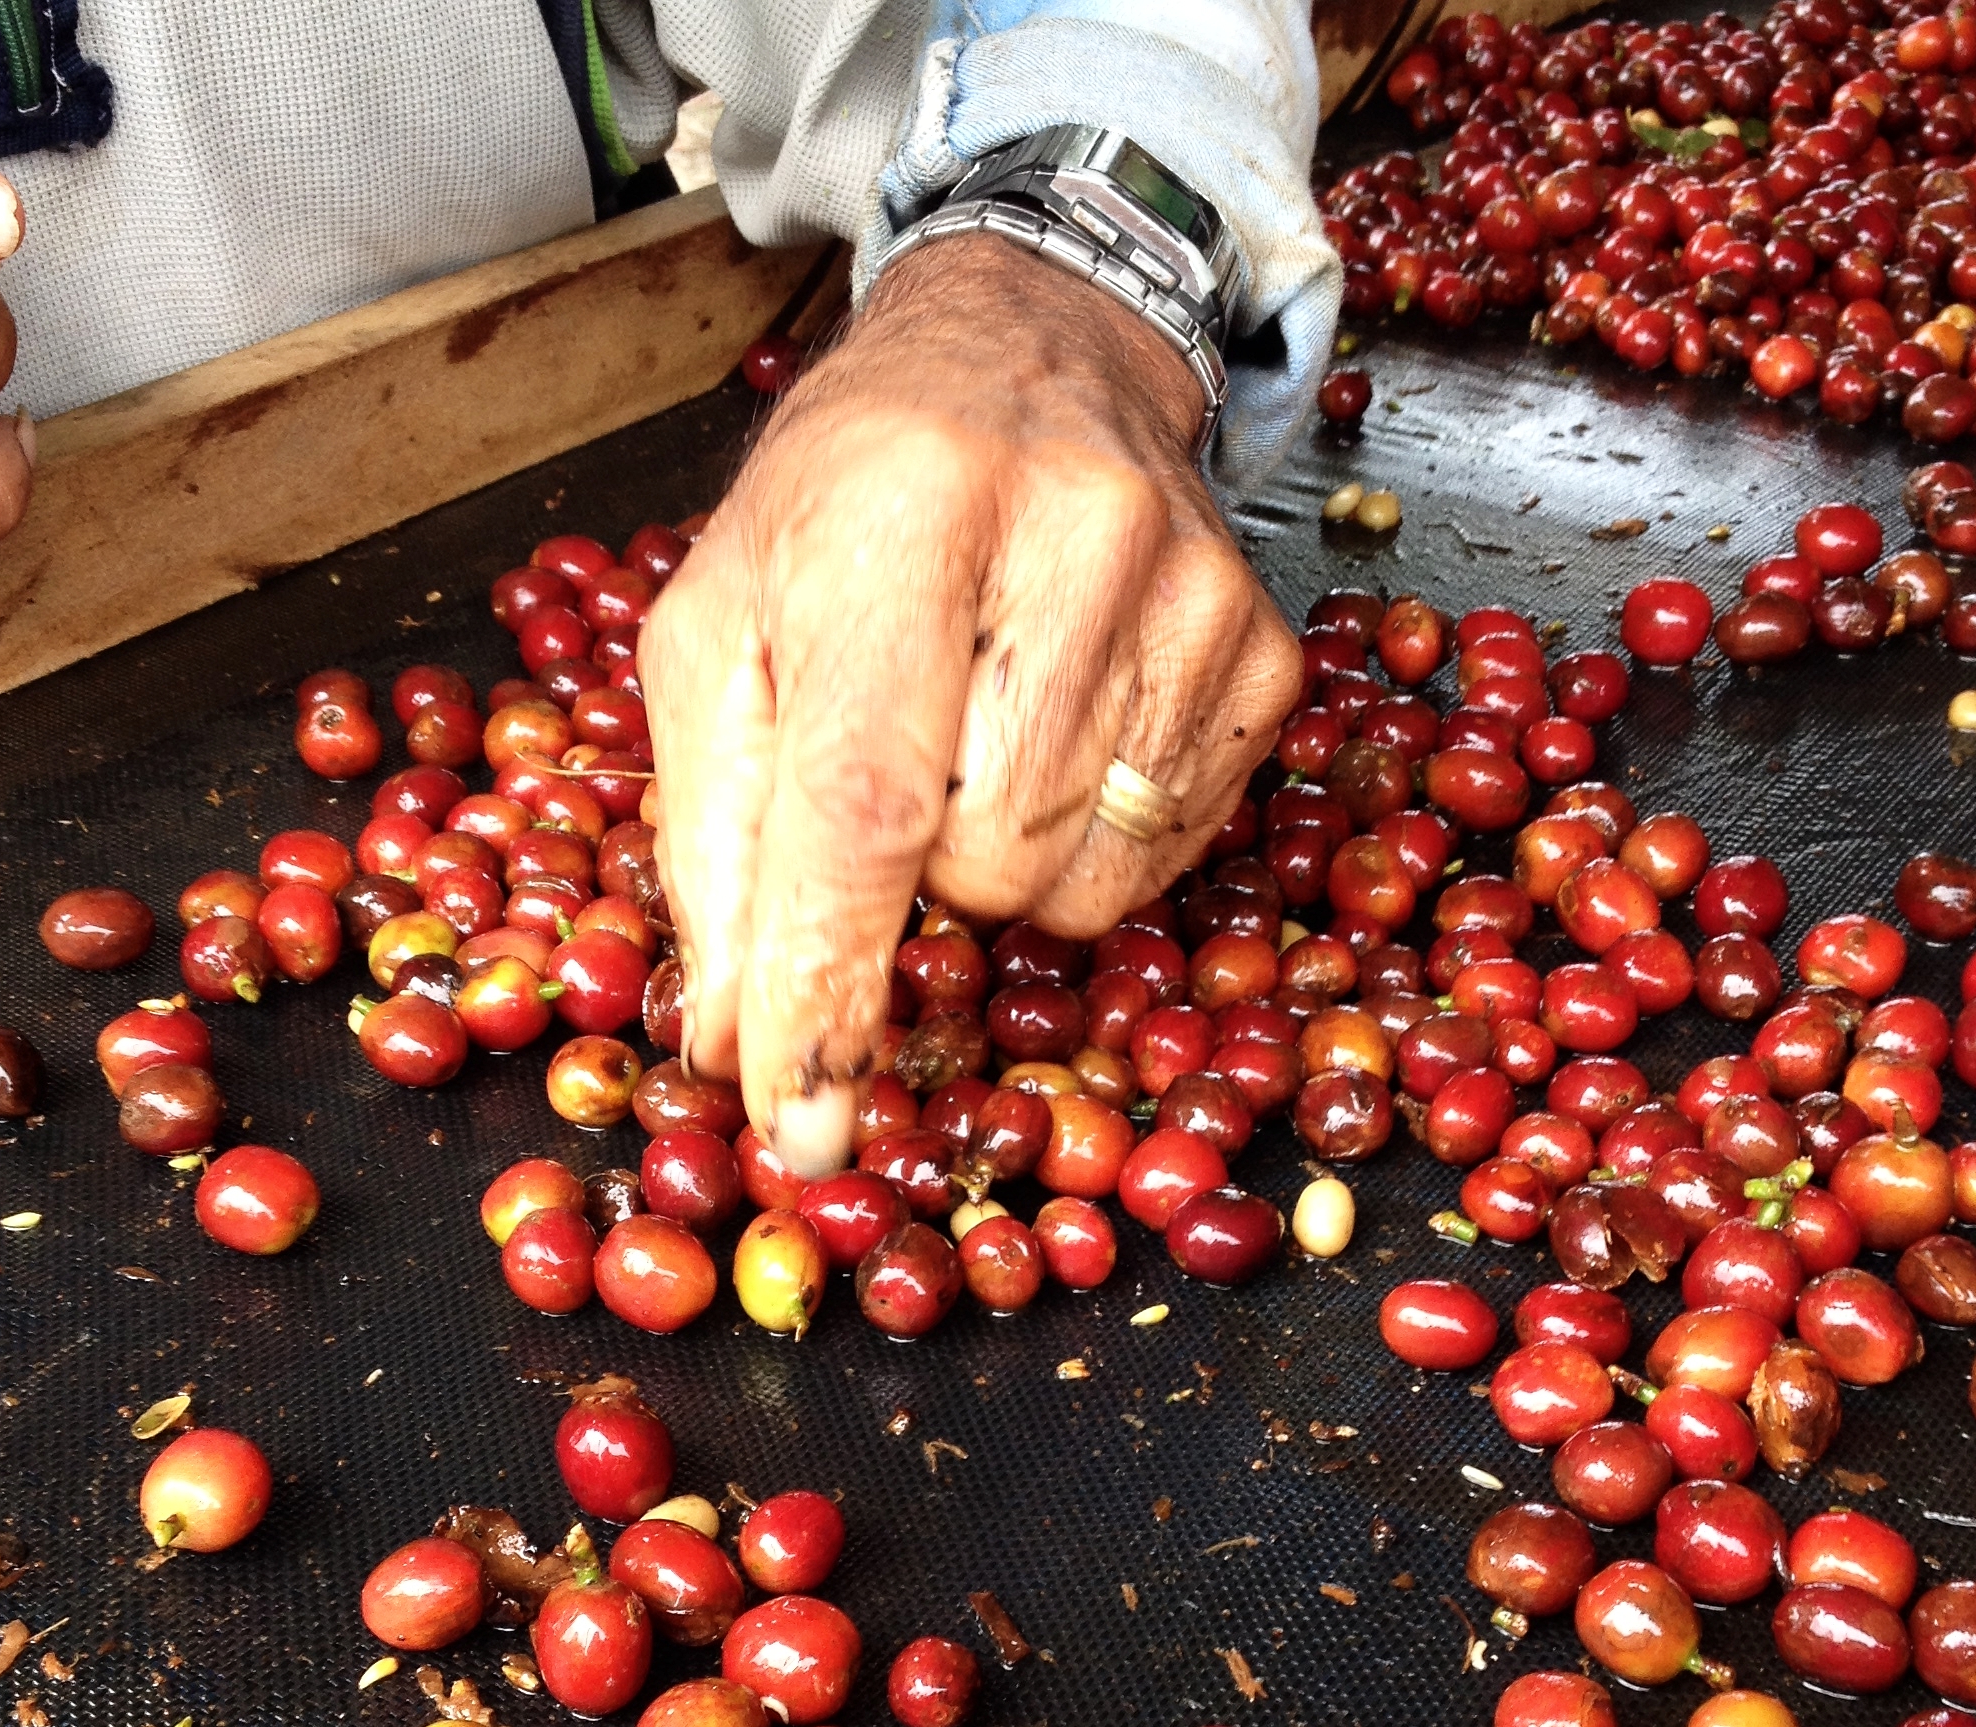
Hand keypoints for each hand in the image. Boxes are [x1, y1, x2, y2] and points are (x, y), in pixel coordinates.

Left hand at [641, 231, 1300, 1178]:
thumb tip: (733, 1041)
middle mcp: (1065, 540)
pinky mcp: (1263, 648)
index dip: (829, 986)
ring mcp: (1189, 595)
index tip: (800, 1128)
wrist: (1030, 349)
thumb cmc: (843, 504)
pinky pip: (1165, 856)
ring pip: (1079, 880)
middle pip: (981, 862)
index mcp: (891, 523)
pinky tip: (1065, 730)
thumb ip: (712, 836)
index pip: (863, 806)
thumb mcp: (721, 630)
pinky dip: (1092, 838)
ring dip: (1003, 857)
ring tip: (982, 731)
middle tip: (904, 751)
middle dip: (916, 867)